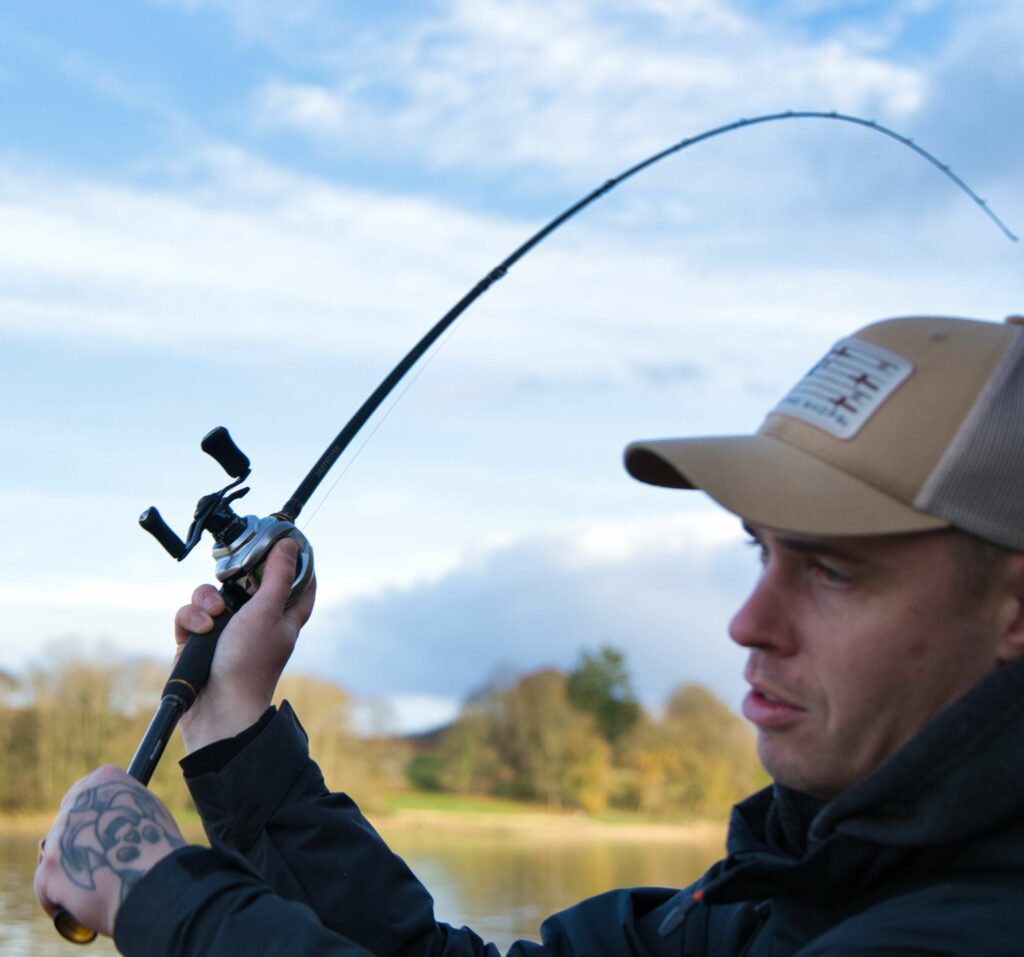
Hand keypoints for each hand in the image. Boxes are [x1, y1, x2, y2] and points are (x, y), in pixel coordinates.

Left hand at [35, 765, 185, 938]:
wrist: (155, 881)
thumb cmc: (160, 848)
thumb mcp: (147, 810)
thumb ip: (122, 807)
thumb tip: (110, 818)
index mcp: (105, 781)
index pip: (83, 792)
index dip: (89, 814)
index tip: (95, 830)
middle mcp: (77, 804)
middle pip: (67, 826)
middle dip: (78, 844)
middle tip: (100, 862)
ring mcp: (59, 837)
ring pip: (56, 855)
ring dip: (70, 870)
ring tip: (95, 885)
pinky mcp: (48, 871)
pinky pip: (45, 885)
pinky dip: (58, 897)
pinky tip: (76, 904)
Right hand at [174, 537, 316, 752]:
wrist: (217, 708)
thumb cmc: (249, 663)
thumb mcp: (268, 612)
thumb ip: (277, 576)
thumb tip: (290, 544)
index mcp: (284, 615)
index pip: (300, 582)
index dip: (294, 560)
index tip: (284, 540)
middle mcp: (256, 620)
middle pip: (246, 581)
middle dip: (235, 576)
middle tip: (233, 574)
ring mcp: (226, 629)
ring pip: (212, 594)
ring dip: (207, 600)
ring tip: (214, 616)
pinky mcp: (198, 639)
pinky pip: (190, 614)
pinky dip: (192, 619)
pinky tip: (199, 631)